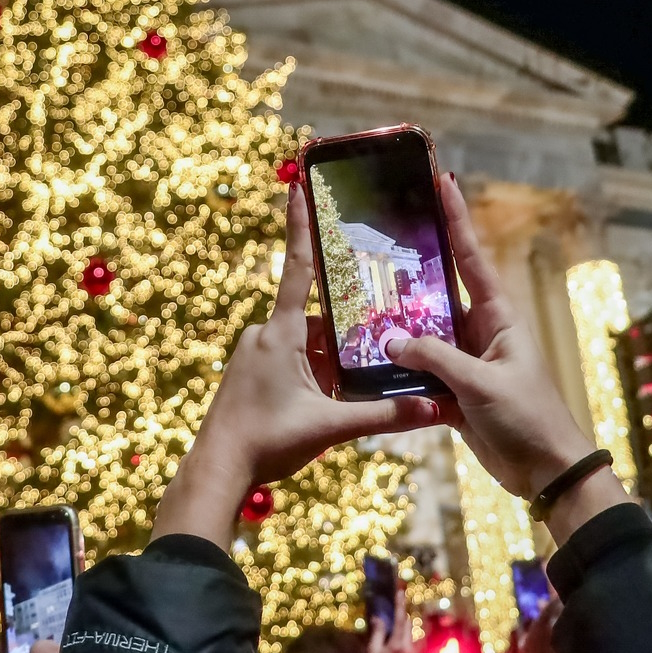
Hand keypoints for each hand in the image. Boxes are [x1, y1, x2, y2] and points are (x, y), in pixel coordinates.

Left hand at [153, 190, 441, 546]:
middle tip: (369, 350)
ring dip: (329, 363)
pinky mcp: (249, 373)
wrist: (217, 469)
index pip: (299, 267)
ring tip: (341, 394)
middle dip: (344, 337)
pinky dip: (312, 375)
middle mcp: (264, 334)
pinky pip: (290, 361)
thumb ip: (384, 415)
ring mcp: (253, 353)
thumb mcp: (332, 427)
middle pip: (318, 320)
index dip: (301, 224)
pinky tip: (321, 402)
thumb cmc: (267, 443)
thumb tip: (434, 408)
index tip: (297, 183)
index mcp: (282, 333)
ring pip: (306, 345)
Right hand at [365, 589, 411, 652]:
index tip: (400, 591)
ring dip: (401, 625)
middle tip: (392, 606)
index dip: (400, 604)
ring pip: (408, 632)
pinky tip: (392, 637)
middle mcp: (408, 646)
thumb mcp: (373, 651)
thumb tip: (379, 618)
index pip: (400, 619)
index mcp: (398, 644)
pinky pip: (407, 640)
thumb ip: (377, 633)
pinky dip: (401, 634)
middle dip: (400, 614)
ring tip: (390, 622)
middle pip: (407, 624)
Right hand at [384, 175, 629, 541]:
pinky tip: (371, 361)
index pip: (472, 258)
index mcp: (498, 317)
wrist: (546, 471)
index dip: (457, 219)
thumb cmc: (527, 418)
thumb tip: (392, 339)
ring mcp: (468, 362)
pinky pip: (422, 372)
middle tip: (378, 243)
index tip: (442, 182)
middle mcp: (482, 332)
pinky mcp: (456, 392)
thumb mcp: (480, 383)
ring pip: (425, 336)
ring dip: (399, 328)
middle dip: (411, 273)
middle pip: (440, 294)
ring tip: (361, 304)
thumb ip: (436, 358)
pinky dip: (401, 370)